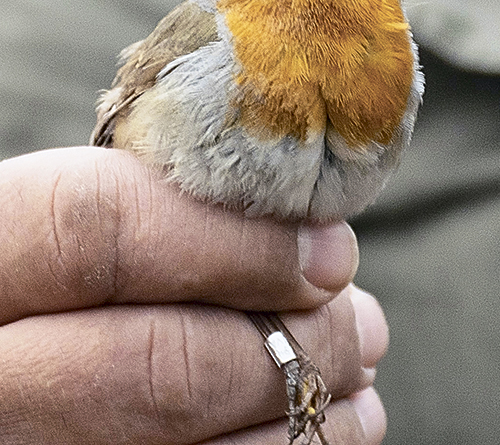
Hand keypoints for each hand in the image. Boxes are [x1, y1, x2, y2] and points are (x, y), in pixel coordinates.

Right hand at [0, 147, 387, 443]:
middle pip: (156, 362)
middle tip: (362, 323)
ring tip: (355, 377)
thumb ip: (152, 215)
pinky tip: (318, 434)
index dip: (232, 239)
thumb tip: (306, 235)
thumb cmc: (42, 278)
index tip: (332, 250)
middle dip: (291, 342)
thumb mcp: (65, 227)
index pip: (94, 230)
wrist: (7, 372)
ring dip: (300, 414)